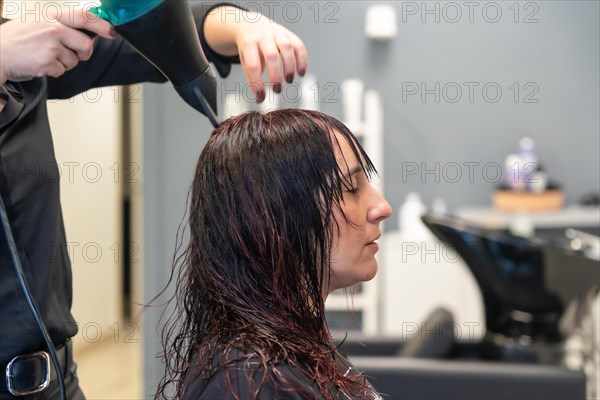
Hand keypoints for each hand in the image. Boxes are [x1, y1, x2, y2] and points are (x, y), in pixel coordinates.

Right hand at [0, 7, 115, 84]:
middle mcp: (52, 29)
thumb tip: (86, 34)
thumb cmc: (15, 39)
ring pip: (74, 61)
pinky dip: (53, 71)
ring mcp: (50, 45)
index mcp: (51, 16)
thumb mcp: (37, 22)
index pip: (83, 17)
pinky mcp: (47, 62)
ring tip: (45, 56)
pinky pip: (62, 70)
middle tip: (73, 53)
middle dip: (83, 53)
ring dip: (64, 63)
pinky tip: (40, 63)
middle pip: (86, 45)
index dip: (101, 25)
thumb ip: (60, 25)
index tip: (111, 31)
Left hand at [204, 8, 307, 102]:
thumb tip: (260, 100)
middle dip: (276, 76)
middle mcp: (263, 36)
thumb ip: (252, 79)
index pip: (253, 65)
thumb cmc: (249, 48)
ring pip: (287, 48)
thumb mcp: (245, 60)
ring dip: (290, 67)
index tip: (261, 97)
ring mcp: (278, 33)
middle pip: (271, 56)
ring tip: (289, 80)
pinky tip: (301, 73)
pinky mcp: (290, 34)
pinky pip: (299, 46)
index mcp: (248, 43)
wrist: (251, 24)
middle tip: (277, 90)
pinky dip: (302, 60)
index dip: (257, 83)